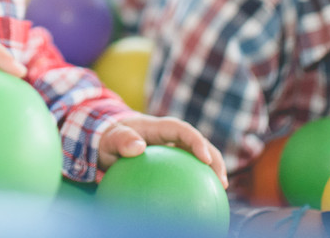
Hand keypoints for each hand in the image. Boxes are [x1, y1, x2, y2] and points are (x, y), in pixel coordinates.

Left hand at [97, 112, 228, 188]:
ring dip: (211, 171)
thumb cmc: (109, 138)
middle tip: (222, 180)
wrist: (108, 140)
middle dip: (215, 159)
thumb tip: (138, 147)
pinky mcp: (171, 161)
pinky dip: (195, 184)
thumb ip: (121, 140)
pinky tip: (198, 202)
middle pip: (199, 143)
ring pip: (197, 158)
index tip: (205, 159)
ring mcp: (172, 148)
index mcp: (159, 127)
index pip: (183, 130)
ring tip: (220, 193)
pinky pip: (186, 171)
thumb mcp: (109, 138)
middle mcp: (170, 136)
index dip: (197, 142)